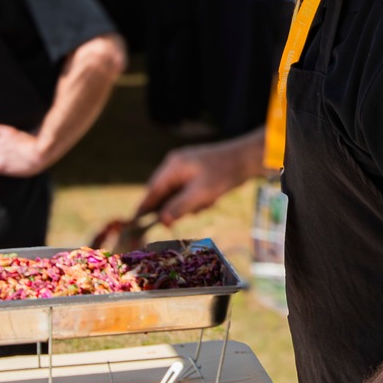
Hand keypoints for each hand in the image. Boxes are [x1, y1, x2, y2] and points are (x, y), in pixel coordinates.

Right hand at [135, 140, 250, 224]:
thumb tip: (161, 220)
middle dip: (177, 207)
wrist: (246, 159)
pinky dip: (198, 199)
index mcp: (172, 166)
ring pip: (178, 195)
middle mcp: (175, 165)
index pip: (152, 191)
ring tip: (208, 200)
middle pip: (164, 194)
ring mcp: (185, 168)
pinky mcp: (195, 173)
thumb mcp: (201, 194)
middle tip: (193, 209)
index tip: (136, 223)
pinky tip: (211, 197)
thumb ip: (179, 207)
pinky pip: (188, 192)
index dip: (144, 208)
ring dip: (190, 204)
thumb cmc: (223, 174)